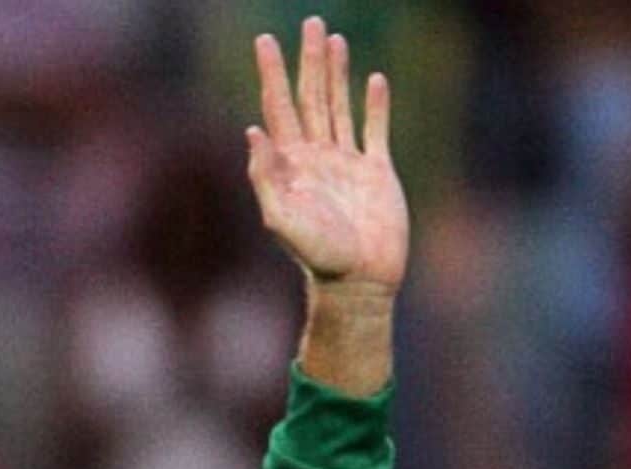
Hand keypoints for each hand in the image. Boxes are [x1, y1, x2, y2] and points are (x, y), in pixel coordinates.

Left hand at [247, 18, 407, 296]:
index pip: (278, 107)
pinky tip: (374, 81)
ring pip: (340, 106)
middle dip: (308, 61)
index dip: (272, 74)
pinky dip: (375, 105)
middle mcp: (316, 157)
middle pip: (310, 97)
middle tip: (309, 22)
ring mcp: (347, 162)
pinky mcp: (377, 173)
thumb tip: (253, 130)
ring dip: (337, 73)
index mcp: (291, 164)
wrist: (358, 281)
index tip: (264, 42)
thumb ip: (265, 176)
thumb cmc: (317, 256)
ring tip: (333, 39)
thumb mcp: (282, 219)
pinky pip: (375, 130)